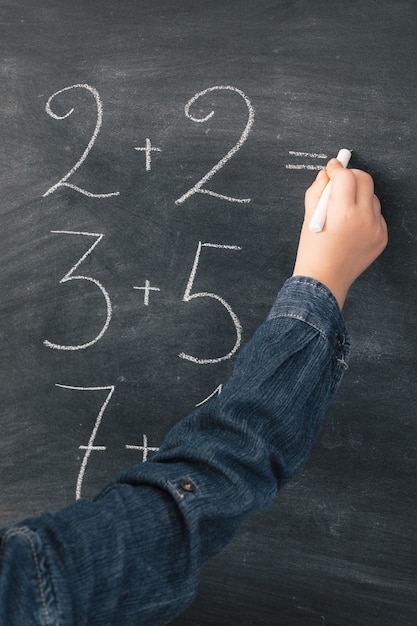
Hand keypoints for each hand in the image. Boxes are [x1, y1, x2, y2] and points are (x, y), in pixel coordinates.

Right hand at [292, 158, 387, 308]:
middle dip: (351, 176)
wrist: (323, 279)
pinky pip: (376, 215)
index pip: (345, 176)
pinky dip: (365, 214)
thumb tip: (326, 174)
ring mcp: (375, 229)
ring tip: (344, 210)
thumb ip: (317, 191)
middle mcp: (363, 218)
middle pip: (365, 180)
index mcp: (342, 212)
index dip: (337, 169)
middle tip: (340, 182)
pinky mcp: (381, 237)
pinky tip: (351, 226)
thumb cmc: (312, 252)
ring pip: (372, 197)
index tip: (333, 168)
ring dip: (358, 196)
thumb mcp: (309, 217)